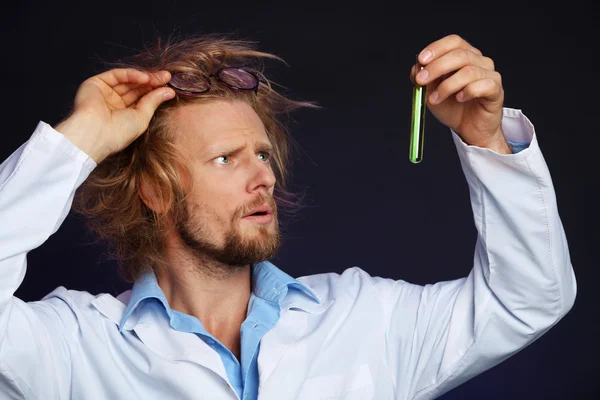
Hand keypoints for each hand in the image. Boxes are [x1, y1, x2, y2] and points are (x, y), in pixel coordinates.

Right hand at [55, 68, 175, 162]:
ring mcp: (105, 92)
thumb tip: (169, 91)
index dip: (155, 91)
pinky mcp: (96, 84)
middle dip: (152, 82)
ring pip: (127, 80)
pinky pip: (117, 75)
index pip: (141, 98)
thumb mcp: (142, 117)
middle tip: (167, 77)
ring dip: (145, 77)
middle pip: (136, 88)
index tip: (170, 86)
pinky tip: (145, 78)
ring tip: (161, 77)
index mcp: (123, 114)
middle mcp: (114, 103)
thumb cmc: (118, 133)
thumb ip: (153, 102)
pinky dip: (131, 75)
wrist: (95, 133)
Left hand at [410, 34, 510, 153]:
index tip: (421, 60)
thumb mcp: (431, 92)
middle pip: (460, 54)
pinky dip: (468, 91)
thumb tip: (416, 67)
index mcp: (465, 56)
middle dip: (437, 67)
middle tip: (422, 80)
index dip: (437, 48)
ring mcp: (490, 75)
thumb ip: (423, 78)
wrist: (469, 130)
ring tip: (435, 99)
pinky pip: (483, 85)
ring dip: (447, 86)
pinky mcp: (496, 90)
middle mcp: (480, 62)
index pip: (454, 42)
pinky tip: (459, 99)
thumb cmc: (453, 108)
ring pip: (469, 71)